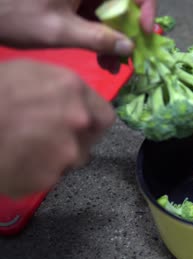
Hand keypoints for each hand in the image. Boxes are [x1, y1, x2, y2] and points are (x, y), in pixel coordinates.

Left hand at [0, 0, 155, 72]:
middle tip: (127, 59)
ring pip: (112, 12)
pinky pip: (97, 16)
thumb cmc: (16, 15)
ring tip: (112, 66)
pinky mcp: (74, 0)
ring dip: (116, 38)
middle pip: (124, 2)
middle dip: (129, 32)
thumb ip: (98, 39)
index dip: (146, 8)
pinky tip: (102, 58)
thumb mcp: (59, 31)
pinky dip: (102, 36)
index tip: (144, 33)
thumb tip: (129, 48)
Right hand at [0, 59, 114, 198]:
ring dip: (54, 158)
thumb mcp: (27, 73)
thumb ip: (60, 90)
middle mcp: (77, 120)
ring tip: (24, 150)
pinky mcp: (47, 178)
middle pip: (89, 141)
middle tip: (48, 139)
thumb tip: (71, 102)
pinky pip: (47, 178)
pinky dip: (34, 174)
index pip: (104, 115)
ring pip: (70, 161)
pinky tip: (14, 163)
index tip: (80, 127)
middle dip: (74, 142)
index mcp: (73, 89)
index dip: (91, 123)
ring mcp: (65, 152)